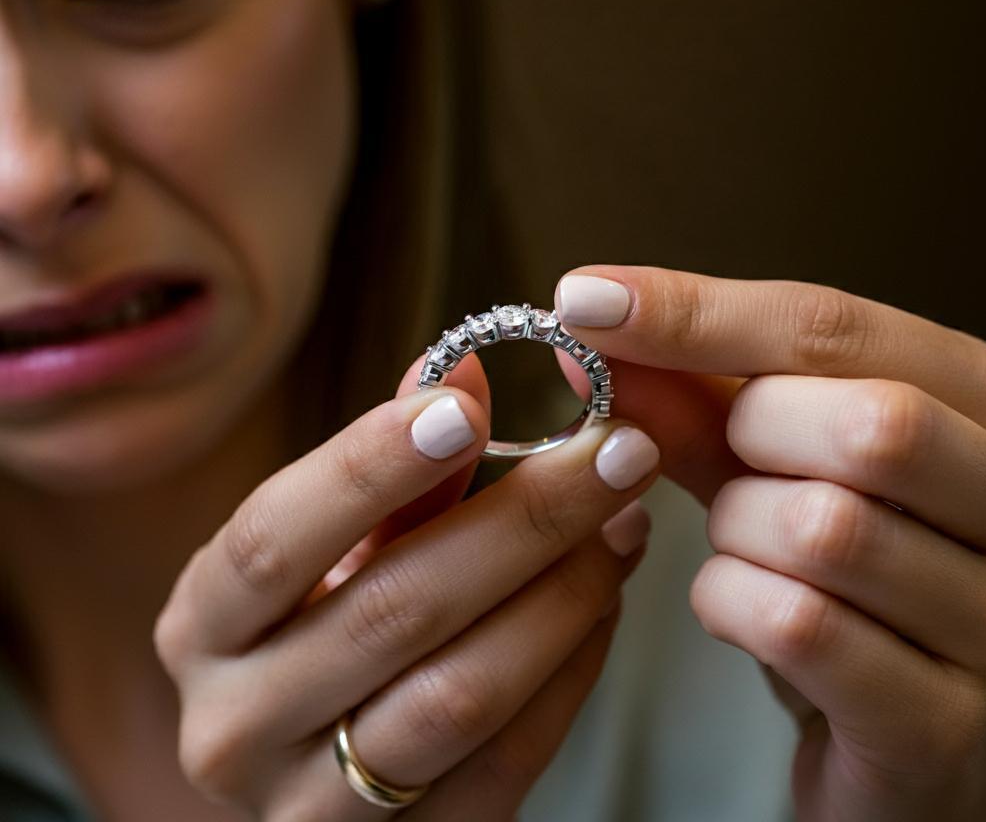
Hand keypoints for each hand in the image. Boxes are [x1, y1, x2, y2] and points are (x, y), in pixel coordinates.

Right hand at [154, 350, 660, 820]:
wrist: (322, 758)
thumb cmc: (327, 618)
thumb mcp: (336, 545)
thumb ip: (395, 463)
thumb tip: (466, 364)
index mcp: (204, 625)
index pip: (271, 541)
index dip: (366, 470)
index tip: (464, 406)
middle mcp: (235, 725)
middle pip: (391, 612)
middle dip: (520, 519)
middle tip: (614, 450)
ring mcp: (314, 808)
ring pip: (459, 693)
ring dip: (562, 593)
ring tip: (625, 519)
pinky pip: (510, 759)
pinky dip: (572, 666)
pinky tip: (605, 597)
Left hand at [552, 266, 985, 821]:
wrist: (902, 738)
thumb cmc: (846, 576)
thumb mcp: (782, 464)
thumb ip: (700, 397)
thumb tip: (596, 318)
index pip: (841, 330)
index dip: (700, 312)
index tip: (589, 299)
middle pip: (865, 423)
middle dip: (749, 438)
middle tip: (732, 467)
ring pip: (824, 528)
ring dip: (739, 534)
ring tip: (747, 549)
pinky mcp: (948, 724)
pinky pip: (800, 627)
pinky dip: (734, 606)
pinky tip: (742, 610)